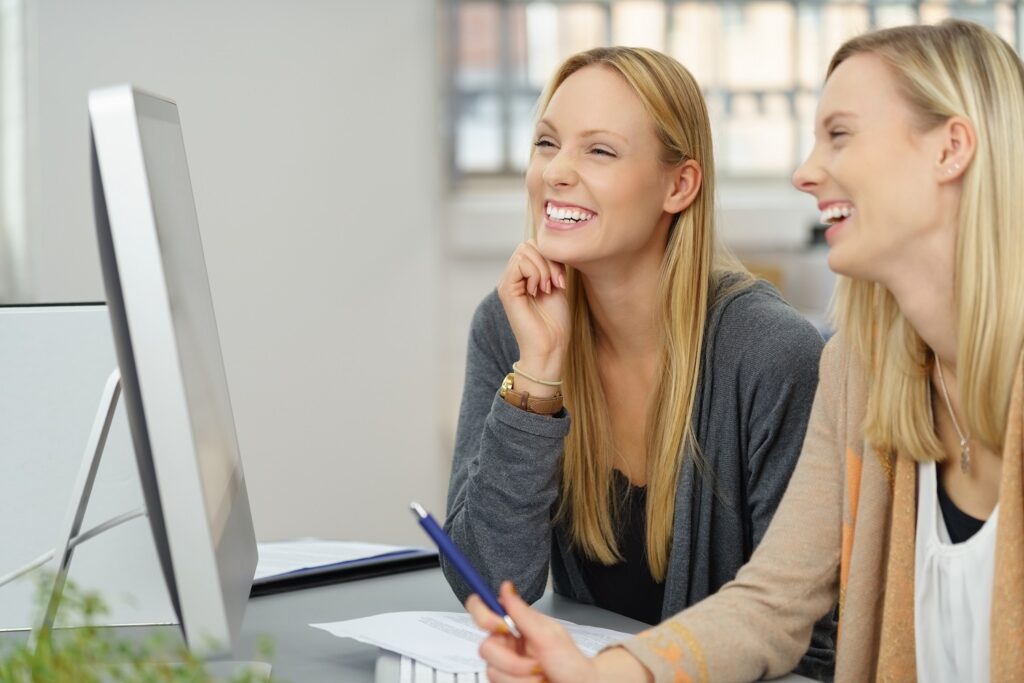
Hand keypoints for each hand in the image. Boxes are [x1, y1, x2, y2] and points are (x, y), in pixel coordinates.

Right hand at [466, 581, 597, 682]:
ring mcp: (504, 666)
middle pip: (486, 648)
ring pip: (492, 671)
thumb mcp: (548, 636)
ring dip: (521, 677)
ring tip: (540, 675)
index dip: (482, 614)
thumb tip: (507, 588)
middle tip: (537, 662)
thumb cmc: (571, 664)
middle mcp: (506, 644)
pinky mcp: (504, 681)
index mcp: (516, 624)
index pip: (483, 609)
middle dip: (513, 661)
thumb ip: (523, 614)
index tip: (500, 627)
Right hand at [496, 241, 569, 385]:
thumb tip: (551, 247)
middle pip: (528, 245)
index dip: (551, 256)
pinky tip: (539, 291)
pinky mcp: (506, 290)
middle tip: (556, 283)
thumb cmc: (555, 323)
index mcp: (523, 277)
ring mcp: (508, 283)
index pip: (533, 246)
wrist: (550, 347)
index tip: (561, 279)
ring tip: (548, 288)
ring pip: (525, 251)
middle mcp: (512, 278)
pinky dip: (536, 273)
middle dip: (548, 260)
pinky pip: (521, 263)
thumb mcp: (557, 285)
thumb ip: (551, 266)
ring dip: (544, 267)